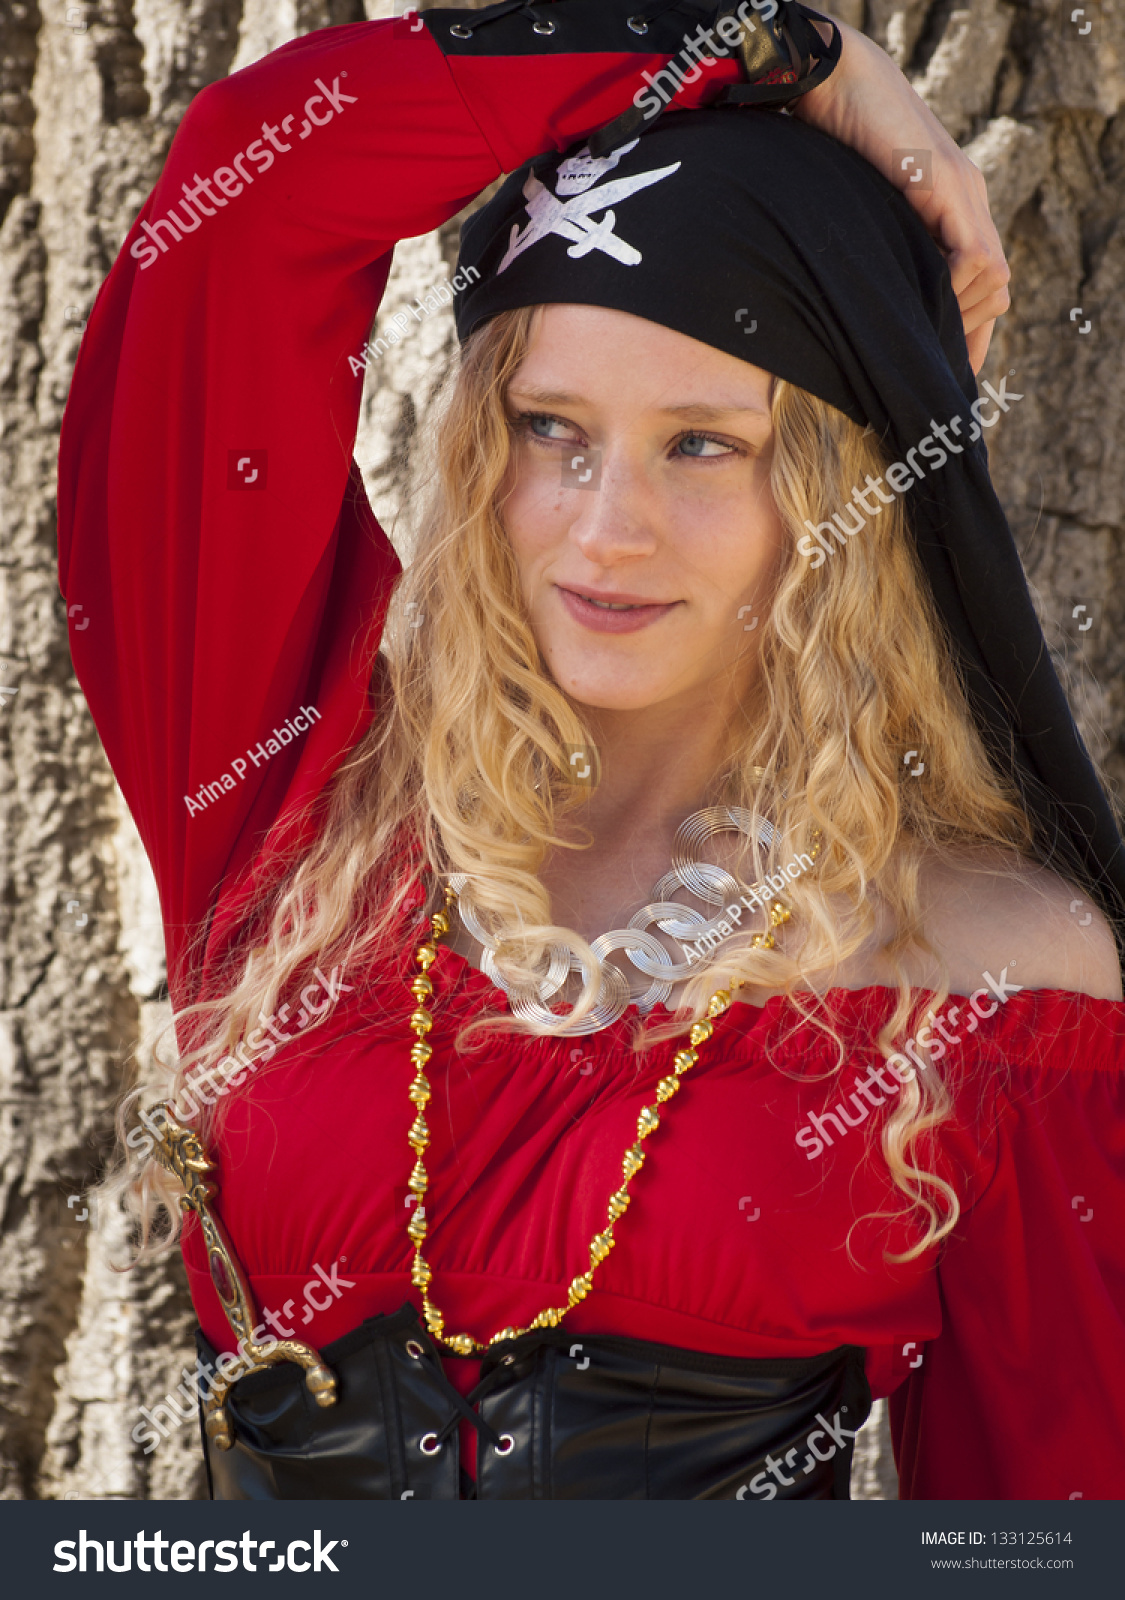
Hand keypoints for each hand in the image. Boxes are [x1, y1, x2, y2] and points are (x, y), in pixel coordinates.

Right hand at [791, 19, 1008, 373]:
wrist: (831, 80)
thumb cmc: (829, 148)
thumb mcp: (861, 218)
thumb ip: (879, 253)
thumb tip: (865, 309)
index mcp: (950, 212)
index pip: (981, 287)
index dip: (966, 337)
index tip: (937, 372)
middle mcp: (968, 202)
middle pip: (995, 290)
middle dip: (966, 335)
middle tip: (925, 360)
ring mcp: (963, 191)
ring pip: (992, 279)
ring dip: (957, 314)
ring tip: (913, 326)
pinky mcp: (947, 183)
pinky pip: (973, 257)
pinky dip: (952, 288)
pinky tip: (917, 297)